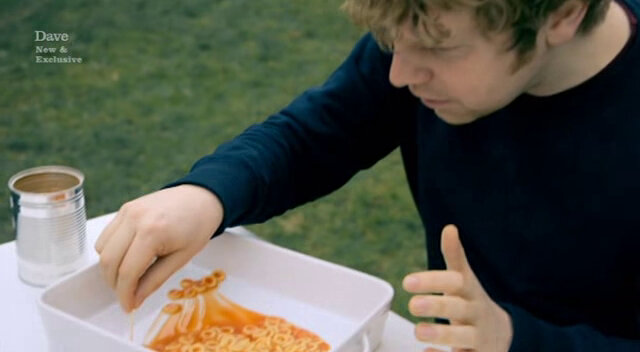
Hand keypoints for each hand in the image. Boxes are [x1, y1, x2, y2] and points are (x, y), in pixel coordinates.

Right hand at [95, 184, 223, 311]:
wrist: (201, 198)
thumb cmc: (197, 227)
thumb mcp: (181, 258)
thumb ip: (154, 280)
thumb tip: (134, 300)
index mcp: (153, 232)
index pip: (127, 271)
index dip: (124, 294)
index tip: (127, 307)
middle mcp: (135, 219)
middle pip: (108, 261)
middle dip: (114, 284)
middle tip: (127, 295)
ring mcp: (127, 211)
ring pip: (102, 249)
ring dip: (110, 269)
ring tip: (129, 278)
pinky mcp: (124, 209)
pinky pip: (106, 236)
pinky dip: (110, 251)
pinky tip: (127, 258)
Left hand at [403, 225, 512, 351]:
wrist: (504, 336)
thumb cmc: (474, 304)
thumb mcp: (466, 280)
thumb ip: (455, 257)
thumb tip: (449, 228)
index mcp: (471, 293)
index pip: (456, 282)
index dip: (433, 281)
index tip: (408, 282)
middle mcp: (476, 315)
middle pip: (459, 310)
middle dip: (437, 307)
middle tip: (413, 305)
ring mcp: (479, 339)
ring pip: (463, 338)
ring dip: (442, 334)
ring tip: (419, 331)